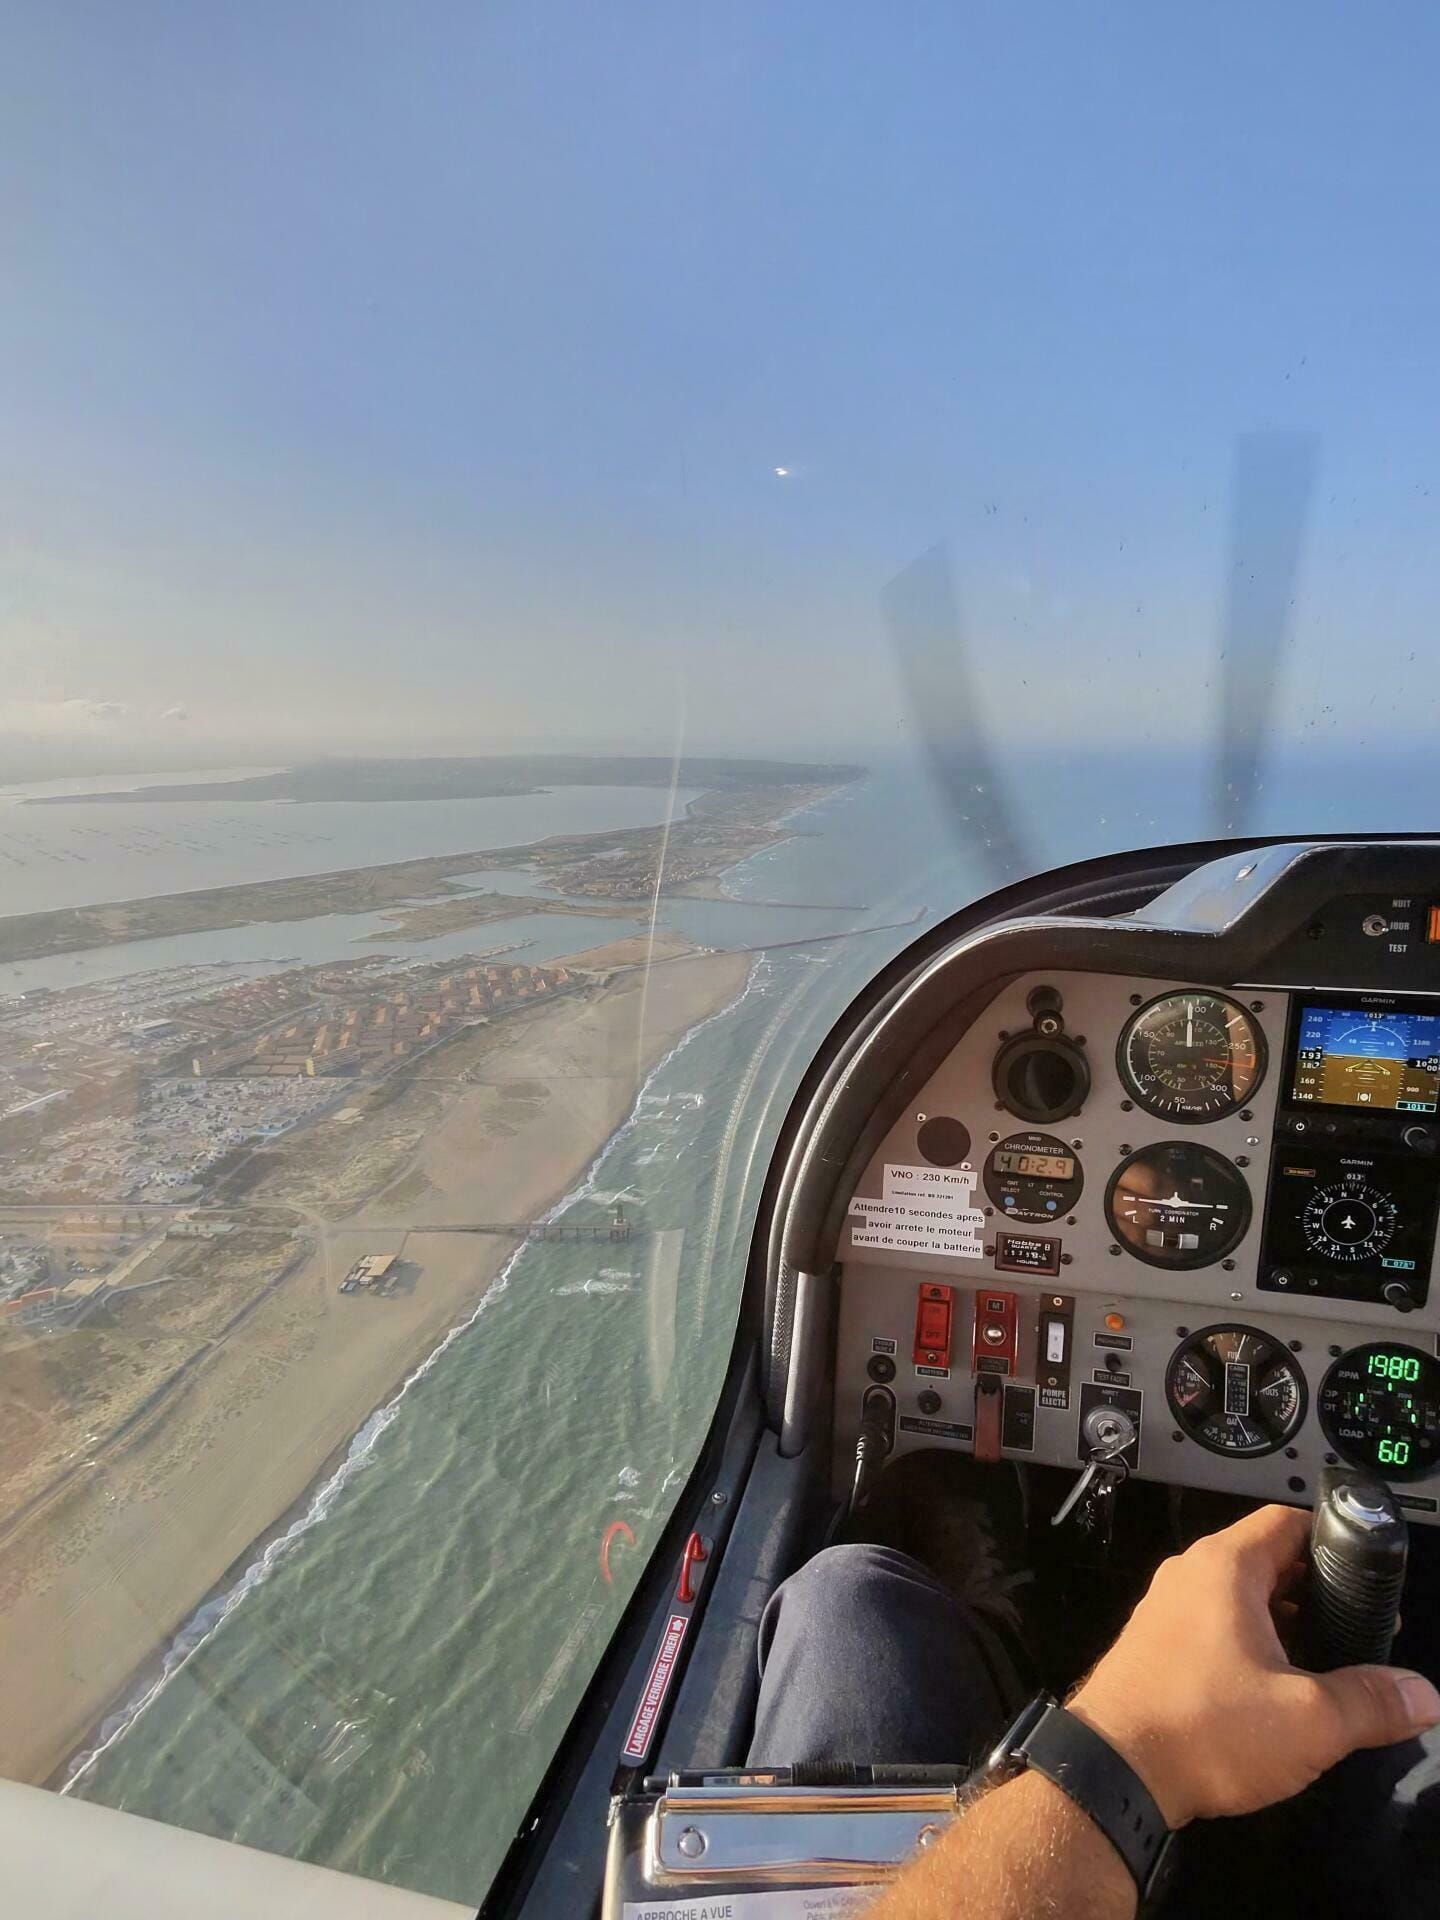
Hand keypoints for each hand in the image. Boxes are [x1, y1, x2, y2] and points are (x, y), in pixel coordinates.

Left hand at [1068, 1503, 1439, 1828]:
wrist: (1112, 1773)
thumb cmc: (1207, 1728)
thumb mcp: (1309, 1721)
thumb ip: (1371, 1702)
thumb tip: (1423, 1694)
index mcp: (1225, 1566)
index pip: (1287, 1521)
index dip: (1334, 1541)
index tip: (1369, 1577)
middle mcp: (1190, 1574)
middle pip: (1266, 1560)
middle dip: (1316, 1591)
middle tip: (1359, 1630)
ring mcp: (1166, 1610)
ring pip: (1240, 1599)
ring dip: (1283, 1623)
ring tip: (1325, 1664)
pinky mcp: (1155, 1647)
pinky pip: (1213, 1627)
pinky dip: (1249, 1644)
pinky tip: (1273, 1690)